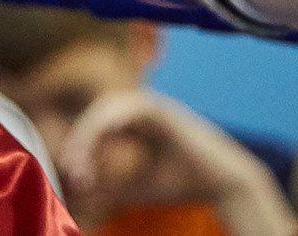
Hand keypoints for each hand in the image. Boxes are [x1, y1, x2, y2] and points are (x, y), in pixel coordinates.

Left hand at [60, 88, 297, 235]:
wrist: (224, 183)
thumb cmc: (184, 183)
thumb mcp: (140, 186)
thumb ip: (112, 186)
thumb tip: (80, 190)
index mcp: (137, 124)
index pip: (99, 125)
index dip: (83, 146)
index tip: (76, 177)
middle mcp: (145, 111)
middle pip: (102, 112)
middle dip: (83, 138)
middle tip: (73, 168)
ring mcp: (157, 108)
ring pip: (114, 106)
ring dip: (94, 130)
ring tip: (84, 158)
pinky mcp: (168, 112)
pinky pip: (138, 107)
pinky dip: (119, 118)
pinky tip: (107, 134)